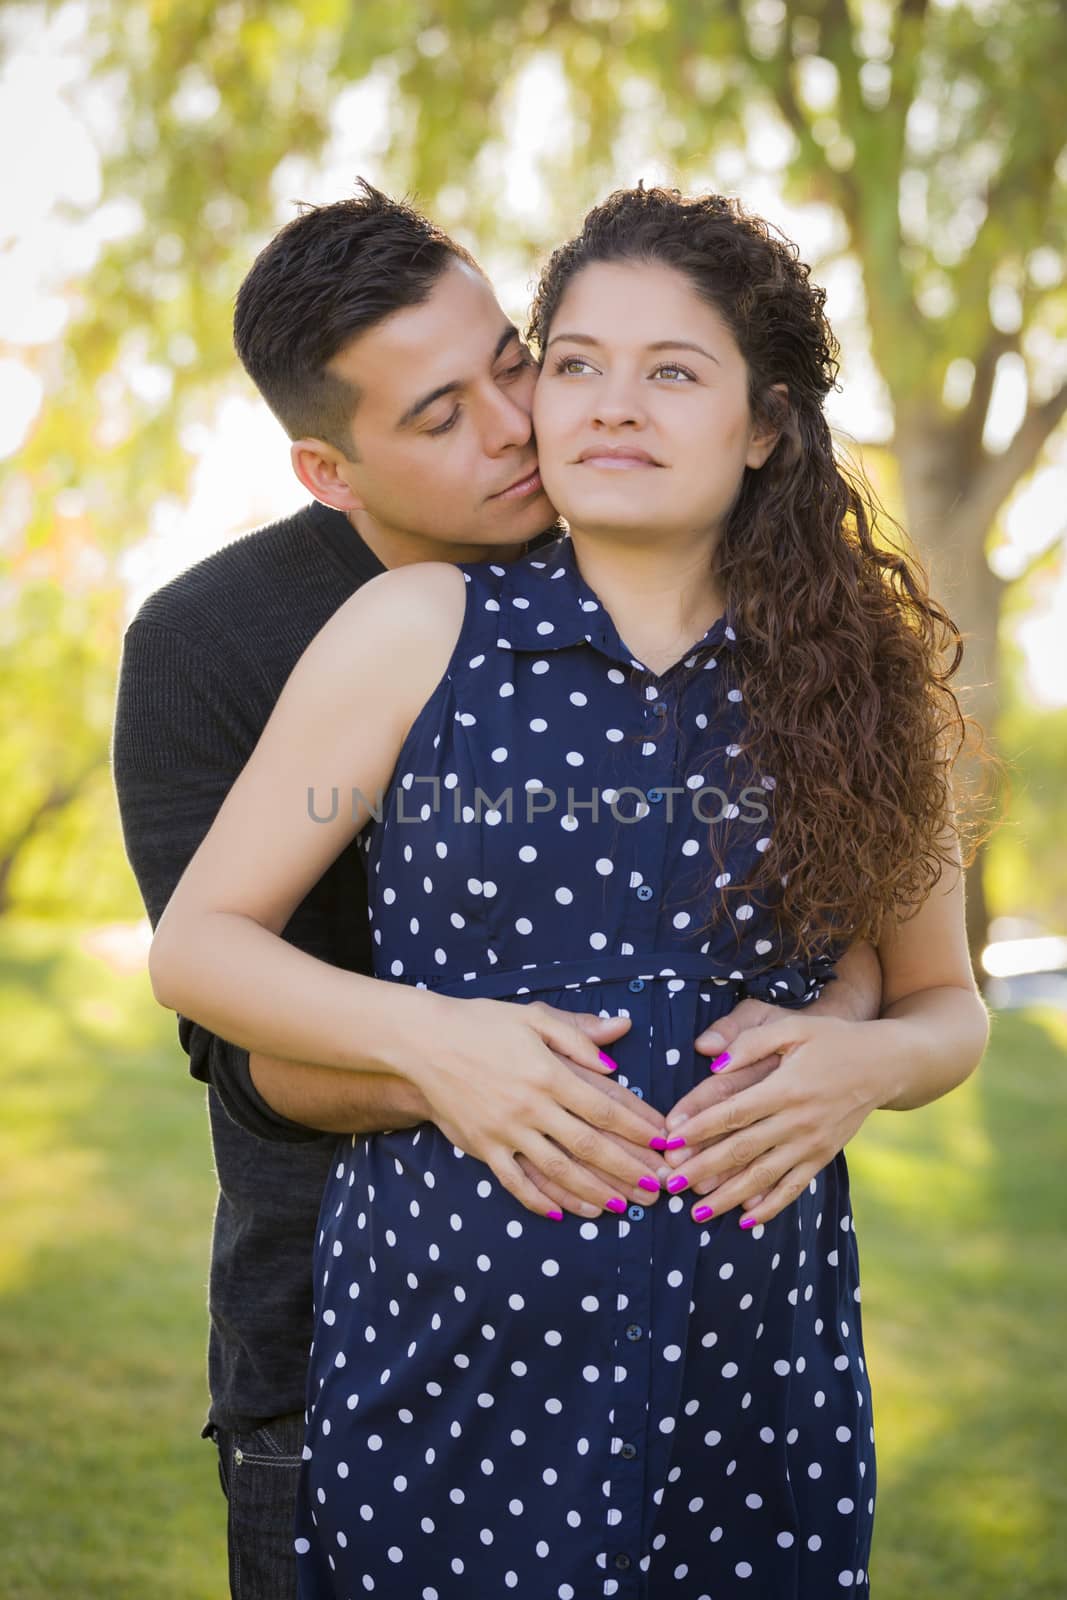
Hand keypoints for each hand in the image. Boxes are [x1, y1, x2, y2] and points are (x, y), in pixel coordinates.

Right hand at [409, 997, 667, 1220]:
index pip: (604, 1105)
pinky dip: (540, 1201)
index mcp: (548, 1072)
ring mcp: (505, 1130)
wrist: (422, 1042)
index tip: (664, 1142)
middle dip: (628, 1169)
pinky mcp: (482, 1147)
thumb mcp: (532, 1016)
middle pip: (588, 1145)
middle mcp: (530, 1106)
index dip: (637, 1126)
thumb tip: (620, 1034)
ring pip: (558, 1170)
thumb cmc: (481, 1023)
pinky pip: (515, 1182)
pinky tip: (563, 1214)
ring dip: (594, 1192)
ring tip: (623, 1206)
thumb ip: (577, 1032)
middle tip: (658, 1188)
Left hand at [663, 1014, 886, 1225]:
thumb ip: (752, 1042)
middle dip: (703, 1169)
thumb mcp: (794, 1027)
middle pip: (742, 1149)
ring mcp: (812, 1143)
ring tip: (697, 1212)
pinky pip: (794, 1187)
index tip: (670, 1140)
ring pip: (764, 1176)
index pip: (734, 1112)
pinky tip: (746, 1220)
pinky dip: (770, 1206)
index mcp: (786, 1087)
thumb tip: (713, 1062)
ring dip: (729, 1196)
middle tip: (670, 1184)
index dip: (699, 1127)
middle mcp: (798, 1120)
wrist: (885, 1065)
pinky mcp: (823, 1157)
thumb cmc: (832, 1040)